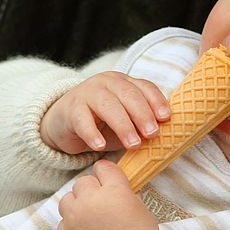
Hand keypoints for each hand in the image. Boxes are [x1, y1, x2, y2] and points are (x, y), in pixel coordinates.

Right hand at [41, 71, 170, 153]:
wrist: (63, 122)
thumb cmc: (101, 123)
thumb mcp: (125, 122)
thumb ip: (140, 126)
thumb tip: (162, 138)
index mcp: (125, 83)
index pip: (144, 87)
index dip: (157, 101)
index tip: (166, 118)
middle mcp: (107, 83)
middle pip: (128, 94)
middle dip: (142, 114)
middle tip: (152, 134)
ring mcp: (87, 93)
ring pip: (108, 105)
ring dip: (123, 125)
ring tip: (133, 144)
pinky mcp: (70, 109)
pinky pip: (82, 120)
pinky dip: (92, 134)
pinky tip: (100, 147)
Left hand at [57, 160, 159, 229]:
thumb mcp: (140, 209)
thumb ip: (124, 194)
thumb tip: (115, 190)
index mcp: (115, 190)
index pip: (103, 167)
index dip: (106, 173)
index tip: (107, 178)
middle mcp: (91, 200)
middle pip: (83, 182)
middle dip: (91, 189)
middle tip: (101, 201)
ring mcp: (75, 217)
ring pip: (68, 198)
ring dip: (77, 203)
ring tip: (89, 215)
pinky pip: (63, 221)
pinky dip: (71, 224)